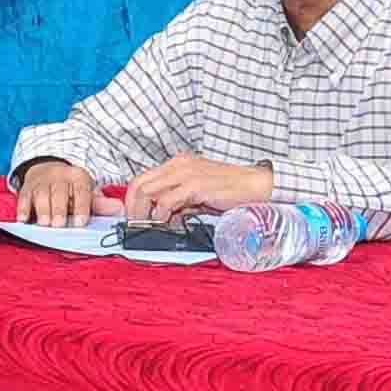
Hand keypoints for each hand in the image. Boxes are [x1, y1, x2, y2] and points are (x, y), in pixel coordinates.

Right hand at [13, 159, 101, 226]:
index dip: (82, 206)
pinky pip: (23, 197)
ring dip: (42, 209)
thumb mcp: (88, 193)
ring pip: (41, 194)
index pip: (81, 191)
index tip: (81, 222)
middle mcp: (59, 177)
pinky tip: (23, 219)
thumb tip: (120, 209)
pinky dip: (22, 208)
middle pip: (59, 192)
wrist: (49, 171)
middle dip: (58, 208)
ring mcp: (41, 182)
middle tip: (58, 224)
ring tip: (44, 224)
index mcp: (78, 177)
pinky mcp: (27, 188)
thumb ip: (100, 204)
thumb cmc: (72, 190)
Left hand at [124, 153, 275, 222]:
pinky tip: (169, 223)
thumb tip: (164, 218)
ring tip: (150, 226)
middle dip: (133, 208)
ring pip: (147, 191)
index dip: (133, 201)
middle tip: (137, 226)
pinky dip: (161, 215)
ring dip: (143, 213)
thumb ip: (180, 203)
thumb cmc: (231, 191)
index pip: (142, 179)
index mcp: (178, 164)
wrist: (257, 186)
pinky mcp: (195, 186)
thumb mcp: (199, 195)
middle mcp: (179, 165)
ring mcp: (186, 173)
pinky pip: (166, 201)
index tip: (135, 218)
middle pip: (139, 184)